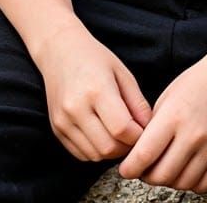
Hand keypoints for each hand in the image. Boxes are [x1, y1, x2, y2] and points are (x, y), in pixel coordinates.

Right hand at [35, 22, 152, 162]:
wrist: (59, 51)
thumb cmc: (95, 58)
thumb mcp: (122, 73)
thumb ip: (137, 103)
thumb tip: (150, 128)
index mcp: (97, 90)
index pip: (122, 129)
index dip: (138, 136)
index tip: (144, 129)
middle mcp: (76, 108)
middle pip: (108, 148)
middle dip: (126, 147)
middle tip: (133, 135)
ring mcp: (63, 121)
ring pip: (94, 155)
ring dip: (111, 151)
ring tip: (118, 134)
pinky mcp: (56, 129)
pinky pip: (81, 154)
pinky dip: (96, 151)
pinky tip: (102, 134)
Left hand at [117, 51, 206, 193]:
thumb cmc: (196, 83)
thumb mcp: (166, 98)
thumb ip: (151, 128)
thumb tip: (136, 156)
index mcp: (173, 116)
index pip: (143, 156)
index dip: (129, 168)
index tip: (125, 168)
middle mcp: (193, 134)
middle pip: (161, 175)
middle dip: (146, 176)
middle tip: (144, 168)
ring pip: (181, 184)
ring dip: (168, 181)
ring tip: (164, 167)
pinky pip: (203, 185)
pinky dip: (190, 184)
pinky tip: (184, 170)